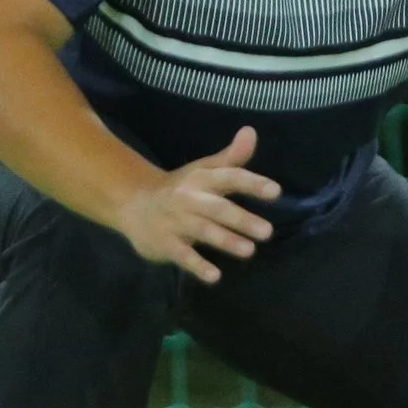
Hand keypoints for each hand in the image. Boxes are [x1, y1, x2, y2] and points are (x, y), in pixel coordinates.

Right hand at [113, 126, 279, 284]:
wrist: (132, 203)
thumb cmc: (181, 188)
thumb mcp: (204, 170)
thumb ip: (232, 158)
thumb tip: (251, 131)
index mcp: (202, 179)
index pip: (229, 177)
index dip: (252, 183)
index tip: (275, 191)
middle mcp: (189, 198)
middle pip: (217, 208)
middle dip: (241, 219)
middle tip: (268, 232)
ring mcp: (176, 221)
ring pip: (202, 231)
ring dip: (225, 240)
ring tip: (249, 251)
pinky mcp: (165, 243)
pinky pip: (182, 255)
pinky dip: (197, 266)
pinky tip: (215, 276)